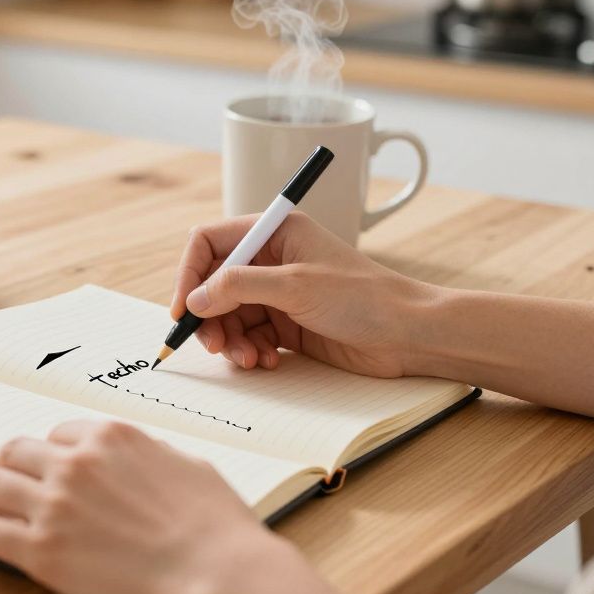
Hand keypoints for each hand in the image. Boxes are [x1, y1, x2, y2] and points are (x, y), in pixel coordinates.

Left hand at [0, 420, 274, 593]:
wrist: (215, 573)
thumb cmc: (215, 526)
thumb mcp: (189, 466)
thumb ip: (153, 455)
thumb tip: (141, 460)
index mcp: (110, 437)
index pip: (60, 436)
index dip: (43, 449)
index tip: (33, 457)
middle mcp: (74, 463)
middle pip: (16, 453)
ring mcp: (53, 505)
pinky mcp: (40, 550)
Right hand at [170, 212, 434, 377]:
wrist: (409, 335)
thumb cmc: (364, 298)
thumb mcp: (296, 286)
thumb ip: (239, 287)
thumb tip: (194, 300)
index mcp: (274, 232)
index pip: (209, 243)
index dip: (190, 274)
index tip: (183, 309)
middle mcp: (272, 259)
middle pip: (214, 284)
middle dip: (210, 317)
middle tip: (214, 346)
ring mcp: (279, 292)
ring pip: (229, 315)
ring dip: (231, 340)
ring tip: (249, 359)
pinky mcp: (287, 322)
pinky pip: (250, 335)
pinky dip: (250, 350)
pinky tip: (267, 361)